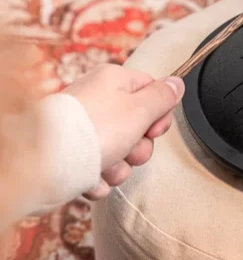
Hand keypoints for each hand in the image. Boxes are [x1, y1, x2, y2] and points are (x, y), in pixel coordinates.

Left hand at [66, 64, 184, 199]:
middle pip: (137, 128)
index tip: (154, 129)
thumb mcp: (140, 109)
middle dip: (138, 148)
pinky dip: (98, 178)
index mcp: (113, 82)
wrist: (48, 161)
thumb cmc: (95, 130)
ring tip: (105, 165)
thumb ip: (162, 97)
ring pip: (120, 154)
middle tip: (129, 149)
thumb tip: (176, 83)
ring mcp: (84, 130)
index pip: (150, 92)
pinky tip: (90, 176)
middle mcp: (97, 102)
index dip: (159, 115)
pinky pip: (99, 170)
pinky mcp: (73, 155)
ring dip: (119, 167)